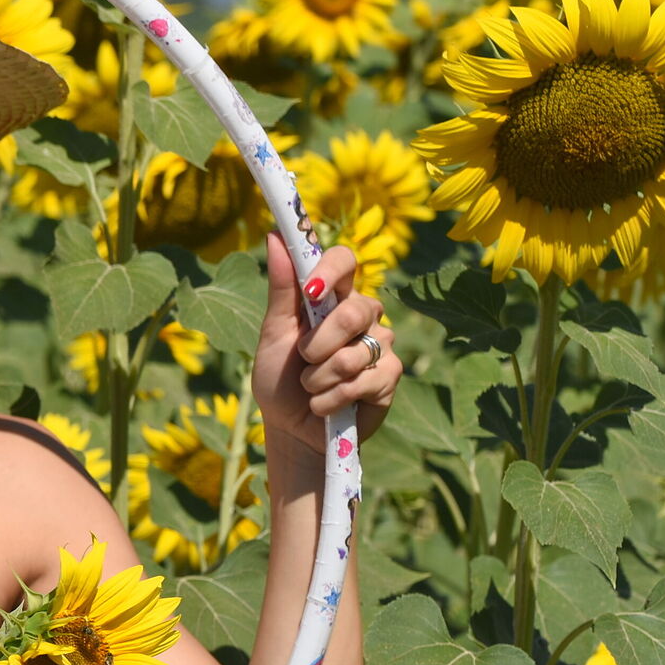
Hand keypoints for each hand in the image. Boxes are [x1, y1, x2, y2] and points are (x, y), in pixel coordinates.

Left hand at [252, 232, 398, 459]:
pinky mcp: (390, 376)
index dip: (330, 270)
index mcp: (333, 295)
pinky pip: (362, 381)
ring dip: (319, 377)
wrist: (290, 428)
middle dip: (318, 343)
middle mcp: (363, 313)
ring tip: (310, 386)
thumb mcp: (273, 332)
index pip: (344, 260)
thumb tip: (273, 237)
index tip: (310, 292)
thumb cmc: (280, 377)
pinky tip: (325, 404)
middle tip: (303, 359)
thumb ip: (281, 288)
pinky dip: (332, 397)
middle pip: (354, 310)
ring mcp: (381, 344)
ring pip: (355, 352)